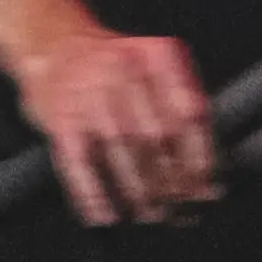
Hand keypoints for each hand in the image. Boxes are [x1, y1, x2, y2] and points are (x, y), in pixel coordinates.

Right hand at [10, 31, 215, 224]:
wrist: (53, 46)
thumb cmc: (115, 70)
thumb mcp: (157, 73)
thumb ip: (184, 117)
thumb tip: (208, 183)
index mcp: (158, 55)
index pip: (190, 115)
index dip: (200, 159)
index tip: (205, 190)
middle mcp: (123, 67)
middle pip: (157, 137)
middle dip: (171, 182)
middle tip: (179, 211)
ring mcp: (88, 92)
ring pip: (122, 151)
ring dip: (139, 193)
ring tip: (150, 214)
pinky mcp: (59, 117)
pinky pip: (80, 162)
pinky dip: (94, 195)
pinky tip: (106, 216)